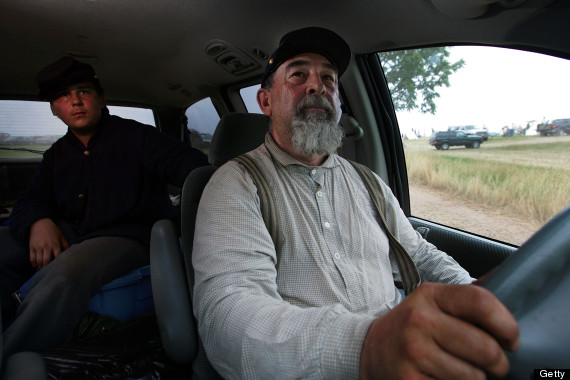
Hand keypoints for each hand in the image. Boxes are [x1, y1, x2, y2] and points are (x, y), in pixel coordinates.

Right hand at [29, 218, 69, 268]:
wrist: (39, 222)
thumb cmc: (52, 229)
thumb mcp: (60, 235)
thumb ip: (65, 244)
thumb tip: (71, 251)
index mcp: (55, 244)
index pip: (58, 256)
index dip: (58, 263)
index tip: (59, 268)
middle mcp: (46, 246)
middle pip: (46, 261)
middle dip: (47, 268)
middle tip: (49, 272)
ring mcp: (38, 247)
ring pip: (38, 261)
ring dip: (40, 267)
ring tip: (42, 271)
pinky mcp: (31, 247)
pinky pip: (32, 258)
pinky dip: (33, 264)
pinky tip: (36, 266)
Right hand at [360, 283, 518, 379]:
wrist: (369, 349)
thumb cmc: (411, 326)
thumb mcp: (433, 302)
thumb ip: (468, 296)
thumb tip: (509, 281)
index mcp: (431, 295)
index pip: (482, 303)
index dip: (507, 324)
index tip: (511, 339)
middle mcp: (419, 320)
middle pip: (485, 348)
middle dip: (498, 363)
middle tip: (493, 364)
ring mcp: (413, 352)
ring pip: (474, 377)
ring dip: (477, 379)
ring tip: (462, 370)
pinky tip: (445, 378)